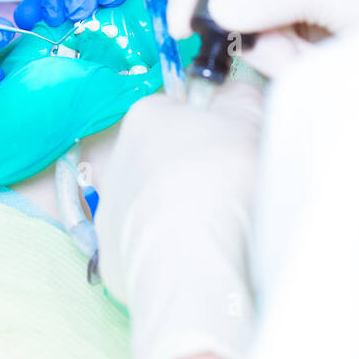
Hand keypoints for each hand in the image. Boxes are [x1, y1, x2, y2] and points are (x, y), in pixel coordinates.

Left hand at [96, 82, 262, 358]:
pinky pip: (144, 249)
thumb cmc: (224, 178)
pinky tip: (194, 262)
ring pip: (151, 205)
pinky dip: (167, 254)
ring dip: (177, 214)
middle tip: (230, 192)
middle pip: (161, 158)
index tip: (233, 148)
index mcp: (146, 117)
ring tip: (216, 234)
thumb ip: (240, 99)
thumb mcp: (250, 119)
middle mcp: (117, 160)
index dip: (210, 127)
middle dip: (191, 172)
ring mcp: (109, 213)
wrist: (194, 260)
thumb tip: (232, 96)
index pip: (177, 110)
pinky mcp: (111, 261)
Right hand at [168, 0, 358, 76]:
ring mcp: (322, 6)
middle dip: (252, 27)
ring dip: (279, 57)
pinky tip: (326, 72)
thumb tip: (217, 5)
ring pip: (259, 31)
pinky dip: (293, 73)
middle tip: (284, 53)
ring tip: (324, 63)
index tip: (177, 23)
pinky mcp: (323, 46)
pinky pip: (280, 59)